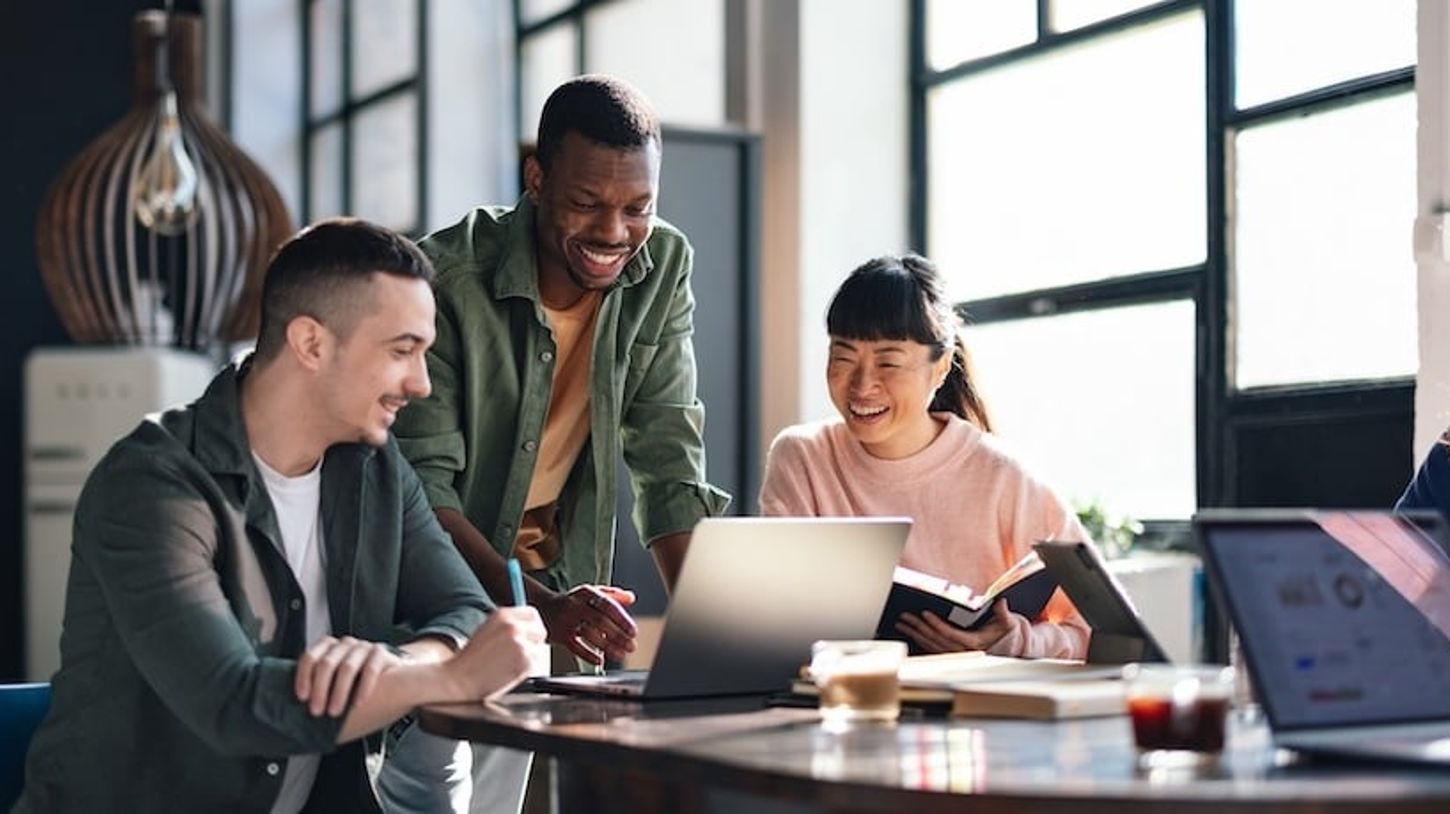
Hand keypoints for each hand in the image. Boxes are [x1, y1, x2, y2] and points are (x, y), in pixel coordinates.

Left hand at [295, 636, 400, 716]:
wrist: (397, 680)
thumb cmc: (360, 687)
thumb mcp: (336, 685)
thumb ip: (321, 689)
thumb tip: (298, 713)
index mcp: (329, 649)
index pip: (310, 658)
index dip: (304, 678)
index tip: (303, 698)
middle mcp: (345, 645)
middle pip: (327, 664)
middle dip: (320, 690)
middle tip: (317, 711)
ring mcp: (364, 648)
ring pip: (347, 667)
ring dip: (339, 692)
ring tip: (335, 712)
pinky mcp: (382, 653)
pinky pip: (370, 669)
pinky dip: (363, 688)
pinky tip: (359, 703)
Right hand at [449, 606, 547, 700]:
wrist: (458, 680)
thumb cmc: (469, 661)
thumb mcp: (486, 631)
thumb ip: (507, 626)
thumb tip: (528, 628)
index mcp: (502, 615)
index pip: (532, 614)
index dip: (531, 626)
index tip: (529, 635)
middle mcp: (513, 625)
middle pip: (540, 630)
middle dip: (534, 641)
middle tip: (521, 652)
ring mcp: (520, 642)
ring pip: (538, 648)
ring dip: (529, 657)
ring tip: (507, 664)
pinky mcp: (525, 660)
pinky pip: (535, 663)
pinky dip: (526, 669)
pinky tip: (508, 671)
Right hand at [536, 584, 637, 665]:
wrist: (540, 607)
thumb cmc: (572, 601)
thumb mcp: (590, 593)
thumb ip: (611, 595)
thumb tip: (631, 598)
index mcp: (586, 593)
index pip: (608, 605)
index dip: (622, 619)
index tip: (633, 631)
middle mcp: (575, 605)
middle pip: (599, 620)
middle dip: (617, 635)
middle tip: (631, 646)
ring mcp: (566, 620)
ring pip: (588, 634)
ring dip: (607, 646)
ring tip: (620, 655)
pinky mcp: (558, 635)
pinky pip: (574, 646)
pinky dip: (588, 654)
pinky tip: (599, 661)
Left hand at [895, 597, 1015, 653]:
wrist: (1009, 648)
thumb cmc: (1007, 634)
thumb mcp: (1010, 623)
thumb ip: (1004, 614)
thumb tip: (1001, 602)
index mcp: (975, 643)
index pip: (951, 634)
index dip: (937, 624)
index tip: (925, 614)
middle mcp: (963, 651)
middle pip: (936, 639)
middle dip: (919, 627)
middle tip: (905, 616)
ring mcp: (955, 654)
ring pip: (931, 645)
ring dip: (915, 634)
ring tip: (902, 623)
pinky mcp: (951, 654)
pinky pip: (931, 649)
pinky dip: (919, 641)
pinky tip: (909, 633)